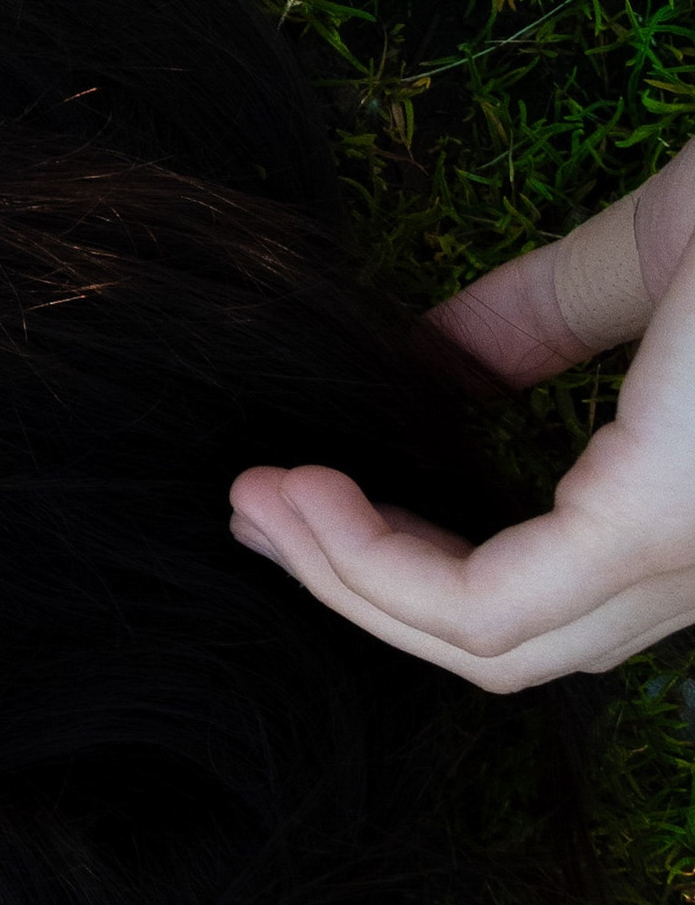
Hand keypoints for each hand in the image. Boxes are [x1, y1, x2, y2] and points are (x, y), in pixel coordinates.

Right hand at [230, 136, 694, 692]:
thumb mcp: (654, 258)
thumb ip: (545, 317)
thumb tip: (430, 359)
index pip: (548, 597)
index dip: (409, 563)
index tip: (304, 492)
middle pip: (510, 646)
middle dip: (358, 585)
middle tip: (253, 509)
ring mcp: (684, 557)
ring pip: (496, 643)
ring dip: (351, 578)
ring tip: (261, 499)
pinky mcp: (655, 524)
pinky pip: (494, 598)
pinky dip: (382, 562)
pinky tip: (313, 496)